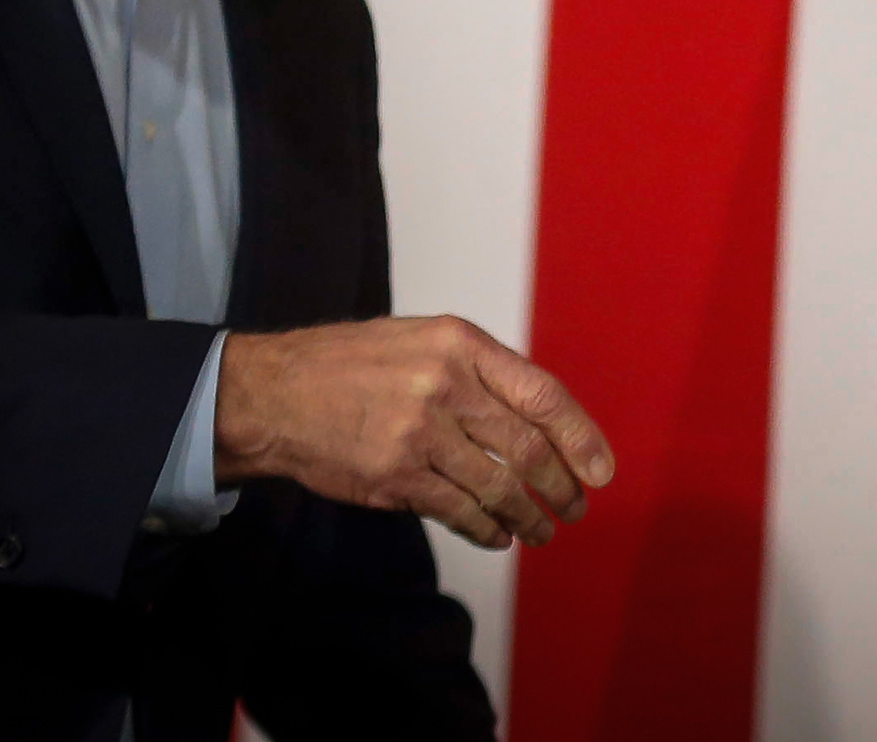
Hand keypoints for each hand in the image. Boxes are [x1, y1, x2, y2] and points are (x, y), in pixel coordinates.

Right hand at [213, 317, 615, 551]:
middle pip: (527, 448)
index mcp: (461, 345)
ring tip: (540, 530)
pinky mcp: (394, 477)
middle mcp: (445, 386)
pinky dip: (486, 529)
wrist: (275, 394)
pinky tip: (498, 536)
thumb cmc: (354, 365)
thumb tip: (537, 418)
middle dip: (560, 486)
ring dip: (527, 517)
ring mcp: (419, 435)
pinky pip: (457, 511)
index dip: (580, 437)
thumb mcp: (424, 341)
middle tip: (574, 508)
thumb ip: (480, 373)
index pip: (542, 394)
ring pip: (496, 487)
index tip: (601, 470)